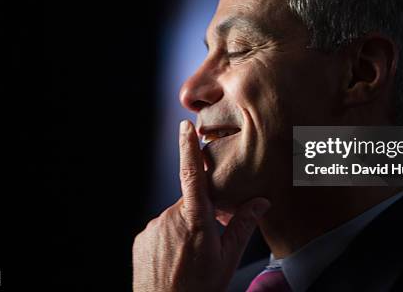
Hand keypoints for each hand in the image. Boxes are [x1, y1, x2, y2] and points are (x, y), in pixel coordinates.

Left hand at [132, 120, 269, 290]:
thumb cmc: (198, 288)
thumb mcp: (228, 259)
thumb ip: (243, 225)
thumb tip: (261, 202)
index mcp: (195, 220)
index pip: (192, 175)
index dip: (188, 148)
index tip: (185, 127)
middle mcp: (171, 218)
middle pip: (190, 202)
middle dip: (201, 214)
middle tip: (207, 242)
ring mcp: (153, 227)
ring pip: (175, 217)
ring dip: (184, 228)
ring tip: (189, 257)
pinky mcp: (142, 238)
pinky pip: (160, 229)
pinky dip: (170, 238)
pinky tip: (175, 259)